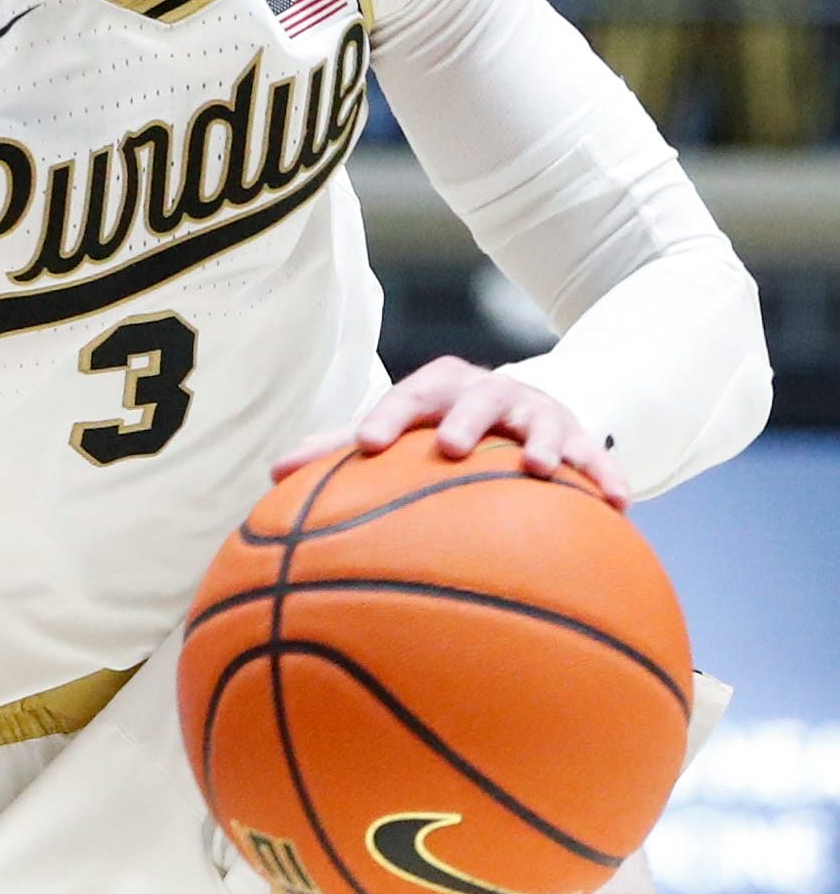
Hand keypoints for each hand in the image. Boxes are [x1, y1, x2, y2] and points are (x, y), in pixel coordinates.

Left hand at [270, 355, 629, 506]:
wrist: (518, 406)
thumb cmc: (437, 425)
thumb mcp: (397, 428)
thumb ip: (337, 449)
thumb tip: (271, 477)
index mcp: (439, 388)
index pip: (407, 395)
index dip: (385, 416)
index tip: (366, 444)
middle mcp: (489, 393)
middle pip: (476, 398)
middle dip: (463, 418)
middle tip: (450, 446)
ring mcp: (538, 413)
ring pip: (544, 422)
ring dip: (542, 443)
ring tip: (538, 469)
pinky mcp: (581, 437)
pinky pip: (599, 459)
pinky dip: (608, 477)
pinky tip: (622, 505)